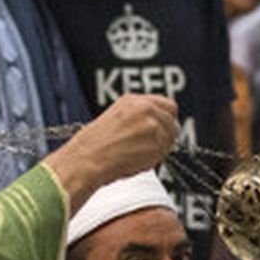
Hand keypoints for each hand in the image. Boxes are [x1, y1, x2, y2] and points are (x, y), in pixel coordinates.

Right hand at [43, 95, 179, 211]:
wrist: (86, 159)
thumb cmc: (94, 145)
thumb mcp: (116, 119)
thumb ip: (139, 117)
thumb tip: (158, 125)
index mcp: (134, 100)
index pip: (168, 105)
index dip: (166, 119)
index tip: (163, 129)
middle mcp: (145, 108)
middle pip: (172, 121)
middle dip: (166, 134)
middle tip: (151, 146)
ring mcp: (153, 125)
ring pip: (170, 138)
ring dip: (159, 148)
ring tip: (137, 154)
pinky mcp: (156, 143)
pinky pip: (164, 153)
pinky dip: (154, 159)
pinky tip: (136, 160)